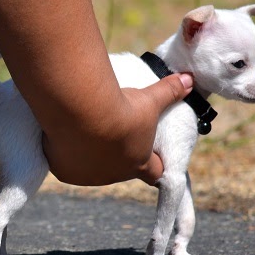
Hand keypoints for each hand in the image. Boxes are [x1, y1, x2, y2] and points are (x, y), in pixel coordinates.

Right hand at [42, 73, 192, 186]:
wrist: (84, 112)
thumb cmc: (122, 109)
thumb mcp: (149, 99)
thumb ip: (170, 91)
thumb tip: (190, 79)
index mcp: (138, 163)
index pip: (155, 174)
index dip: (155, 164)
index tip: (153, 156)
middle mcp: (114, 175)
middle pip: (120, 170)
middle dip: (118, 156)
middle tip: (112, 135)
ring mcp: (88, 175)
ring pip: (91, 170)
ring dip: (91, 157)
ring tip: (85, 134)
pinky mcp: (64, 171)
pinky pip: (66, 165)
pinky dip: (66, 155)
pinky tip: (65, 139)